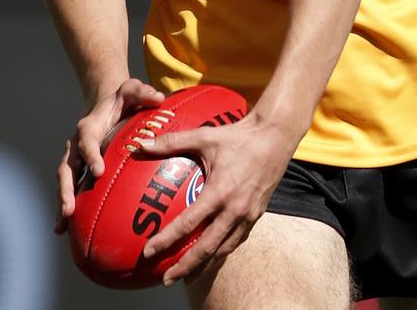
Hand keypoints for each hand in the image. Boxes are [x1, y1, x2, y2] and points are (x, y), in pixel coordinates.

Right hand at [55, 77, 164, 232]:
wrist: (109, 102)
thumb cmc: (124, 98)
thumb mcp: (132, 89)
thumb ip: (143, 93)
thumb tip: (159, 98)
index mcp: (90, 126)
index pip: (87, 141)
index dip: (91, 156)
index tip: (98, 171)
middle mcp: (78, 144)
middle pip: (67, 167)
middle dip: (66, 189)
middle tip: (69, 209)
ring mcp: (77, 158)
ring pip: (66, 181)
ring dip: (63, 201)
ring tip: (63, 225)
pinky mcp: (81, 169)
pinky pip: (72, 188)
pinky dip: (67, 207)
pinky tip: (65, 230)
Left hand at [133, 111, 296, 284]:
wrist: (274, 137)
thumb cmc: (237, 136)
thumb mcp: (203, 136)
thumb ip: (172, 141)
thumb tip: (142, 144)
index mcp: (219, 192)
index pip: (188, 223)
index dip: (166, 240)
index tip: (149, 252)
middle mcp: (234, 209)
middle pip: (206, 248)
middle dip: (185, 267)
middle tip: (166, 280)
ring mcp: (248, 215)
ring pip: (223, 250)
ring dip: (204, 266)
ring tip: (187, 277)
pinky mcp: (257, 215)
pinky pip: (237, 240)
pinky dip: (222, 252)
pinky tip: (213, 256)